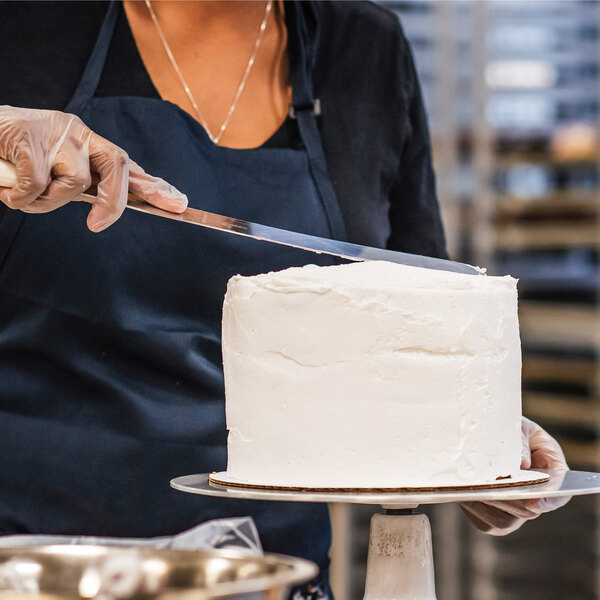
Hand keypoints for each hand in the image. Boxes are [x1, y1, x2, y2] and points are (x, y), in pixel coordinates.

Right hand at [0, 105, 187, 231]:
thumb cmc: (17, 157)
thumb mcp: (56, 172)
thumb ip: (84, 187)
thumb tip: (105, 213)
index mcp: (88, 144)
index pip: (127, 166)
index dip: (154, 186)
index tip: (179, 204)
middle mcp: (78, 134)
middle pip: (116, 165)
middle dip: (113, 201)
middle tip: (97, 225)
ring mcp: (55, 132)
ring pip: (74, 183)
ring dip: (48, 202)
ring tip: (23, 195)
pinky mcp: (28, 137)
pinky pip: (37, 184)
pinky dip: (23, 197)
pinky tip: (8, 189)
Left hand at [461, 417, 569, 535]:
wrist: (484, 436)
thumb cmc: (507, 428)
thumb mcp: (518, 427)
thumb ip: (521, 442)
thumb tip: (522, 464)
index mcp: (551, 473)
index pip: (557, 493)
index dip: (548, 499)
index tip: (533, 501)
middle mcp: (535, 498)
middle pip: (527, 510)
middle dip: (508, 499)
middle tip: (490, 487)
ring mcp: (514, 512)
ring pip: (505, 521)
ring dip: (488, 504)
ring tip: (474, 487)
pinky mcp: (492, 519)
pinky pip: (485, 523)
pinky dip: (474, 508)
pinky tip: (465, 491)